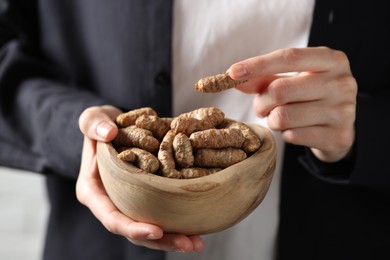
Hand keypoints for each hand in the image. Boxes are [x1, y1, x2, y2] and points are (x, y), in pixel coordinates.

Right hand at [77, 105, 203, 251]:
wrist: (113, 127)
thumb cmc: (100, 125)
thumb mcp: (91, 119)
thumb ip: (94, 124)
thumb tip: (109, 134)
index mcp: (94, 192)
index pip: (111, 217)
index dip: (132, 227)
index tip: (156, 230)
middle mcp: (111, 203)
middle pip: (134, 230)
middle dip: (161, 241)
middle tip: (189, 244)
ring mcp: (129, 203)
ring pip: (150, 228)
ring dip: (173, 238)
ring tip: (197, 243)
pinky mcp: (145, 198)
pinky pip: (161, 214)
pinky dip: (178, 222)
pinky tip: (198, 228)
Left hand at [229, 47, 356, 161]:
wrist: (340, 128)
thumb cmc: (310, 97)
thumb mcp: (292, 80)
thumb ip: (264, 77)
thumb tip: (233, 75)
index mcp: (332, 60)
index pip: (289, 57)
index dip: (258, 65)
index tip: (232, 73)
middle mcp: (342, 83)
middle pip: (280, 90)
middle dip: (261, 102)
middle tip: (261, 108)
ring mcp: (343, 111)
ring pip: (282, 116)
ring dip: (272, 120)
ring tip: (280, 118)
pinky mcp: (338, 137)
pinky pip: (292, 136)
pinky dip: (285, 134)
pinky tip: (295, 130)